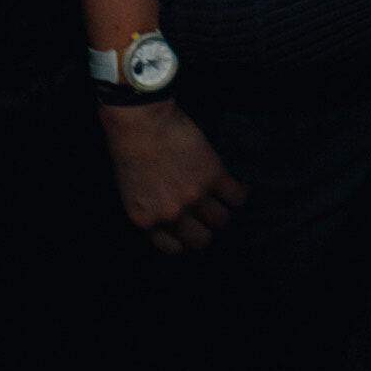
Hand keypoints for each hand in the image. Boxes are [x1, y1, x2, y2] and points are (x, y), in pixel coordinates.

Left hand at [98, 97, 247, 253]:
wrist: (141, 122)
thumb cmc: (130, 150)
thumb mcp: (132, 191)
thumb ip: (152, 208)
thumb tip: (172, 214)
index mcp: (147, 221)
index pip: (174, 248)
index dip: (185, 237)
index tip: (191, 226)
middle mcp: (172, 215)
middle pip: (202, 239)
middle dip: (206, 227)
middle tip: (209, 213)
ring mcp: (194, 197)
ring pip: (221, 219)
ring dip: (224, 209)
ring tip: (224, 198)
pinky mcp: (213, 176)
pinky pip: (236, 196)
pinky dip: (240, 193)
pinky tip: (238, 186)